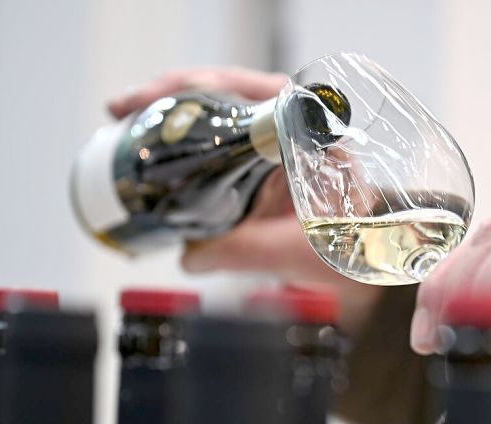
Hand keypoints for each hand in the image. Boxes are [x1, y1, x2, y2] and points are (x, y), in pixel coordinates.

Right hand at [108, 67, 382, 333]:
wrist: (364, 270)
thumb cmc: (349, 253)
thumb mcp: (294, 254)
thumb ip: (244, 253)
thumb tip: (189, 257)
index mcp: (317, 141)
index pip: (262, 92)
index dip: (209, 86)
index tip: (168, 94)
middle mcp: (301, 133)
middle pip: (233, 92)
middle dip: (176, 94)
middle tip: (127, 106)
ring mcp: (281, 145)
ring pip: (225, 111)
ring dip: (177, 112)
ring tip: (128, 118)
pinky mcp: (265, 165)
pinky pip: (224, 139)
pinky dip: (189, 140)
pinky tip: (155, 144)